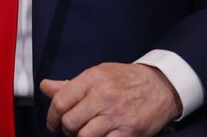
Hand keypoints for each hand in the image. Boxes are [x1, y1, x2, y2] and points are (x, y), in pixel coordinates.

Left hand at [40, 63, 180, 136]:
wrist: (160, 87)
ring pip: (83, 136)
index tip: (53, 123)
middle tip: (71, 129)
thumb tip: (46, 87)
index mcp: (93, 78)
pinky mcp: (129, 131)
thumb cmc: (127, 80)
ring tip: (86, 133)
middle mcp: (104, 95)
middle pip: (69, 121)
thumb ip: (71, 85)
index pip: (60, 101)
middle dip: (66, 129)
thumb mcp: (99, 74)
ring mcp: (117, 115)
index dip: (52, 116)